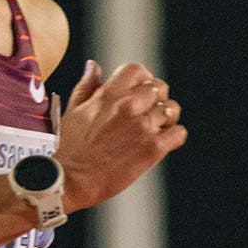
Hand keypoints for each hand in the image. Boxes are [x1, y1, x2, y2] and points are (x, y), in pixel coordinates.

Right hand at [58, 60, 185, 209]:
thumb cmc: (70, 149)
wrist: (69, 180)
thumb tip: (93, 66)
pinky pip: (179, 133)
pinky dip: (173, 137)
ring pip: (172, 110)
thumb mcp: (74, 111)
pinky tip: (160, 142)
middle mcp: (128, 106)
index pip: (137, 70)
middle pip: (159, 88)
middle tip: (145, 114)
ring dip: (165, 119)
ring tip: (153, 130)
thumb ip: (87, 86)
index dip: (141, 79)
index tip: (139, 91)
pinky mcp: (153, 148)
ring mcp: (143, 126)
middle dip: (154, 100)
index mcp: (109, 94)